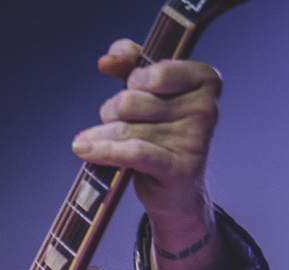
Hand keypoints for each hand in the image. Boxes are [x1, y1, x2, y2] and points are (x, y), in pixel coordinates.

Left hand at [73, 39, 233, 269]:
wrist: (176, 191)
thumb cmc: (160, 135)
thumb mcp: (148, 94)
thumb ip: (130, 65)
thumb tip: (108, 60)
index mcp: (205, 80)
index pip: (151, 72)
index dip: (131, 79)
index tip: (131, 88)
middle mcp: (207, 108)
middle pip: (131, 101)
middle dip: (112, 111)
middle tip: (117, 124)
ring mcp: (196, 140)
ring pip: (126, 128)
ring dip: (102, 136)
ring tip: (97, 142)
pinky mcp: (180, 168)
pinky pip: (133, 152)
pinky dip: (103, 150)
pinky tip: (82, 149)